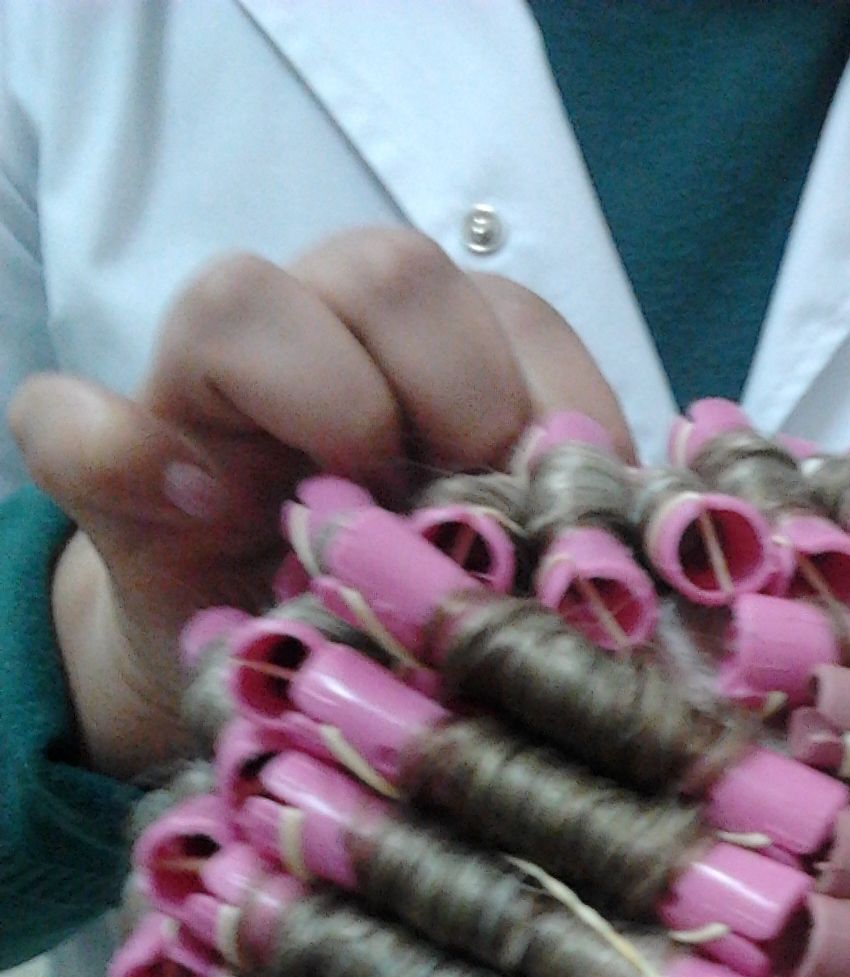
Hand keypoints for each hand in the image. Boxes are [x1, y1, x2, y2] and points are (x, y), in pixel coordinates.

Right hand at [8, 228, 630, 778]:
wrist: (277, 697)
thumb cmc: (413, 625)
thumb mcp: (513, 584)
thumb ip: (570, 534)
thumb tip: (634, 535)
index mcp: (444, 367)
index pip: (516, 315)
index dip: (560, 405)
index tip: (579, 508)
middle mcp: (327, 345)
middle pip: (391, 270)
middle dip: (455, 382)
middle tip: (469, 499)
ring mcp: (210, 400)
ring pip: (242, 298)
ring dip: (321, 394)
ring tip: (350, 513)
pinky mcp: (119, 476)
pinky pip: (77, 426)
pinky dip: (124, 453)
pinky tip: (195, 504)